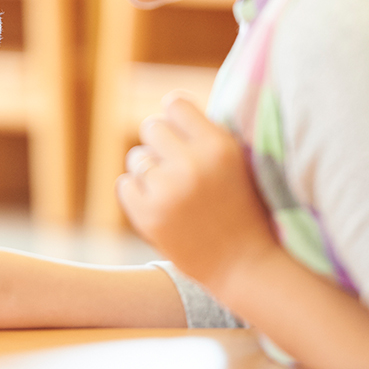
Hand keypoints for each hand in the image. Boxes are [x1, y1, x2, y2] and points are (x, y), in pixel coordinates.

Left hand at [116, 91, 278, 298]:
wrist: (243, 265)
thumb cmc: (241, 208)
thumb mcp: (236, 162)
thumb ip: (205, 134)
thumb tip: (169, 104)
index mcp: (219, 146)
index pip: (175, 104)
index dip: (175, 118)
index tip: (181, 133)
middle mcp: (192, 164)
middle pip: (151, 127)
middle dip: (160, 144)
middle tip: (176, 165)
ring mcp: (168, 191)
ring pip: (137, 158)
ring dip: (149, 171)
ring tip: (173, 191)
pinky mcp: (148, 216)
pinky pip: (126, 184)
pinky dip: (138, 194)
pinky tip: (161, 206)